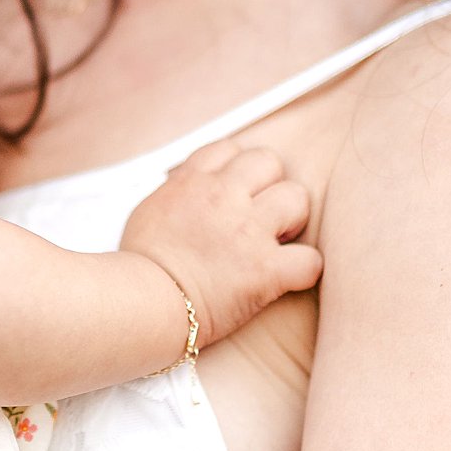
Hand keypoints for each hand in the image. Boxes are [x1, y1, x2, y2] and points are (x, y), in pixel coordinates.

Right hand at [121, 141, 322, 348]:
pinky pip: (310, 260)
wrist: (140, 301)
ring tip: (277, 242)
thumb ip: (176, 192)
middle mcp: (223, 196)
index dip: (237, 170)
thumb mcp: (148, 210)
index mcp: (193, 181)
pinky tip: (287, 278)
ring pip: (297, 199)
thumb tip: (186, 187)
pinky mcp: (266, 270)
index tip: (234, 192)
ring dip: (293, 220)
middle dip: (270, 186)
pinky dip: (303, 270)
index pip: (230, 149)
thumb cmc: (139, 264)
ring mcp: (248, 231)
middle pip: (269, 161)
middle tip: (262, 216)